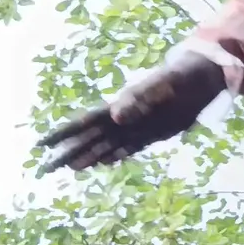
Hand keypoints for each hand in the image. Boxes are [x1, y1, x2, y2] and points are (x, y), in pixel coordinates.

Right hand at [37, 52, 228, 173]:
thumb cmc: (179, 76)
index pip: (86, 122)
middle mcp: (126, 118)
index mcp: (122, 105)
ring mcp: (139, 126)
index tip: (42, 143)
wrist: (201, 77)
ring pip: (108, 145)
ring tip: (70, 168)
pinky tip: (103, 163)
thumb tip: (115, 117)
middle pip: (92, 138)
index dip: (65, 133)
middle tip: (46, 167)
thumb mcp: (161, 85)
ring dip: (90, 156)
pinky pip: (130, 147)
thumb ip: (138, 99)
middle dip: (70, 151)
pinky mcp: (155, 133)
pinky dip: (116, 155)